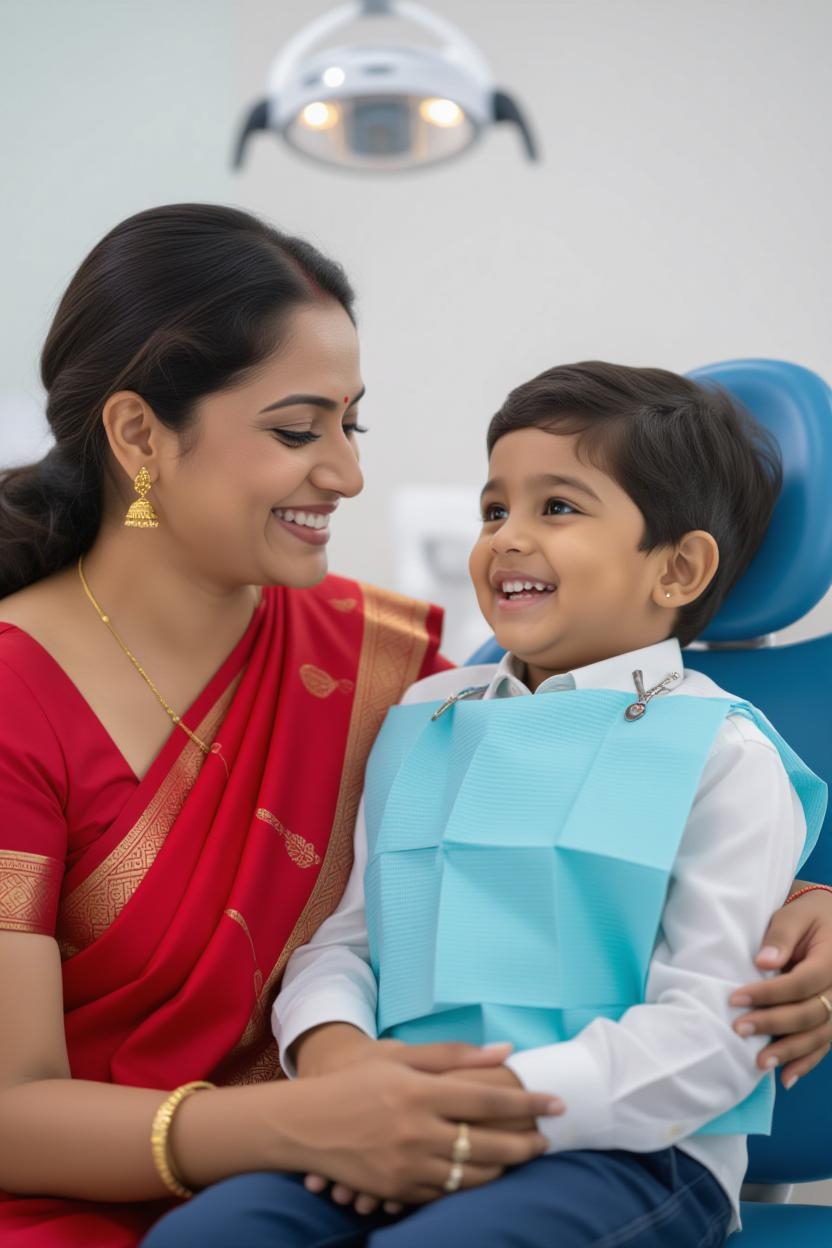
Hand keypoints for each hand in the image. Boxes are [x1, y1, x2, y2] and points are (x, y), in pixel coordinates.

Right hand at [283, 1055, 556, 1204]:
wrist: (304, 1125)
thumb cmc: (355, 1082)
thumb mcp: (400, 1057)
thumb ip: (453, 1055)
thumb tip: (503, 1050)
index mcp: (421, 1092)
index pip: (489, 1101)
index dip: (528, 1103)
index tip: (556, 1104)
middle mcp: (418, 1131)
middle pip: (489, 1145)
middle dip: (526, 1144)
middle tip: (546, 1140)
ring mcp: (408, 1165)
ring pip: (473, 1177)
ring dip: (503, 1169)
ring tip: (519, 1158)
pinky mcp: (397, 1189)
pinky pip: (445, 1194)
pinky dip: (469, 1186)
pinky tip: (482, 1174)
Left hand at [730, 887, 831, 1086]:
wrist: (830, 919)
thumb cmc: (808, 914)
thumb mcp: (794, 914)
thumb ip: (780, 936)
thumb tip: (764, 963)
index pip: (802, 983)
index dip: (769, 994)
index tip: (735, 998)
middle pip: (811, 1013)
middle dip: (774, 1024)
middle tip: (739, 1030)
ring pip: (820, 1035)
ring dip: (790, 1051)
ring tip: (759, 1063)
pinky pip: (825, 1044)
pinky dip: (806, 1062)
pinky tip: (786, 1077)